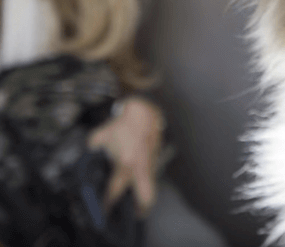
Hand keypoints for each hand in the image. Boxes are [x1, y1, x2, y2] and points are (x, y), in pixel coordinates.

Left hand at [88, 96, 163, 216]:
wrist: (145, 110)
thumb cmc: (123, 123)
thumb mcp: (101, 135)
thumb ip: (92, 147)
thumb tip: (88, 153)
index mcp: (125, 163)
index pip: (116, 189)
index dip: (110, 201)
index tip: (106, 207)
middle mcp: (140, 167)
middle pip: (147, 196)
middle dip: (142, 207)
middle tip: (136, 213)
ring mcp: (151, 163)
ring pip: (151, 185)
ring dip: (145, 193)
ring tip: (137, 200)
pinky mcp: (157, 157)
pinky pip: (152, 173)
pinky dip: (146, 179)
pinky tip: (138, 176)